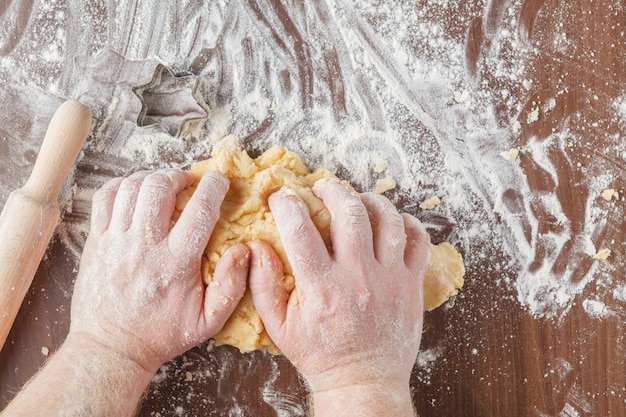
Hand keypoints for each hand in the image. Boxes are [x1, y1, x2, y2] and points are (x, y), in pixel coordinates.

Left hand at [69, 170, 247, 373]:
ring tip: (163, 186)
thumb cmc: (162, 334)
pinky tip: (134, 192)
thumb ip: (232, 285)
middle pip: (160, 186)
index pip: (200, 209)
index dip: (214, 186)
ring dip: (151, 178)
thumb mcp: (209, 321)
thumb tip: (244, 250)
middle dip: (179, 176)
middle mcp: (145, 245)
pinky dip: (121, 185)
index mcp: (176, 262)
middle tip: (187, 184)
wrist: (111, 348)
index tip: (220, 180)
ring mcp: (116, 241)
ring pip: (132, 187)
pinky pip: (105, 197)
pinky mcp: (96, 241)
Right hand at [248, 178, 430, 392]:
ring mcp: (389, 279)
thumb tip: (257, 247)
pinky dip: (407, 223)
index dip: (287, 204)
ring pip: (388, 220)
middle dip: (332, 189)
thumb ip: (263, 285)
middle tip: (321, 188)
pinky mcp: (410, 285)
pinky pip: (418, 241)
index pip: (300, 229)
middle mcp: (358, 277)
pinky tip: (392, 220)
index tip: (282, 197)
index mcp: (322, 287)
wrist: (363, 382)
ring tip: (356, 199)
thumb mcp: (279, 327)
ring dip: (370, 200)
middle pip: (349, 212)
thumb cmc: (320, 355)